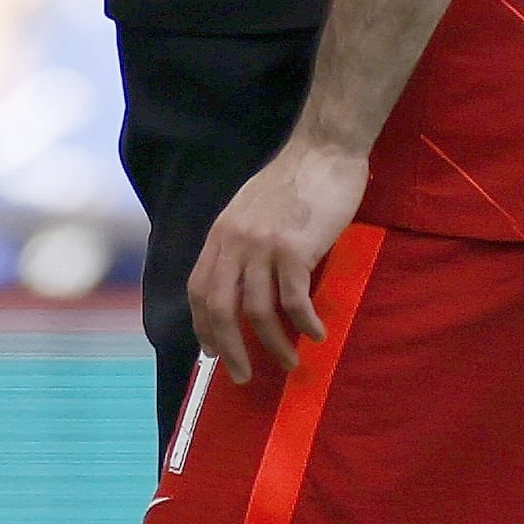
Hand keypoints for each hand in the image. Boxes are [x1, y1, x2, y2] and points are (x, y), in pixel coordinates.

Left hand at [188, 138, 367, 385]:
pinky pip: (293, 300)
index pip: (199, 289)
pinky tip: (318, 334)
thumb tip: (244, 281)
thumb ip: (242, 241)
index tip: (214, 351)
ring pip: (256, 311)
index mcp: (221, 233)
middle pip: (219, 308)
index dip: (203, 325)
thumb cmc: (296, 179)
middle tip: (243, 375)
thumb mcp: (252, 209)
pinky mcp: (294, 248)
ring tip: (290, 363)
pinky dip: (304, 324)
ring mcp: (262, 245)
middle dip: (229, 348)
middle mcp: (234, 241)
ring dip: (273, 345)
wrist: (324, 148)